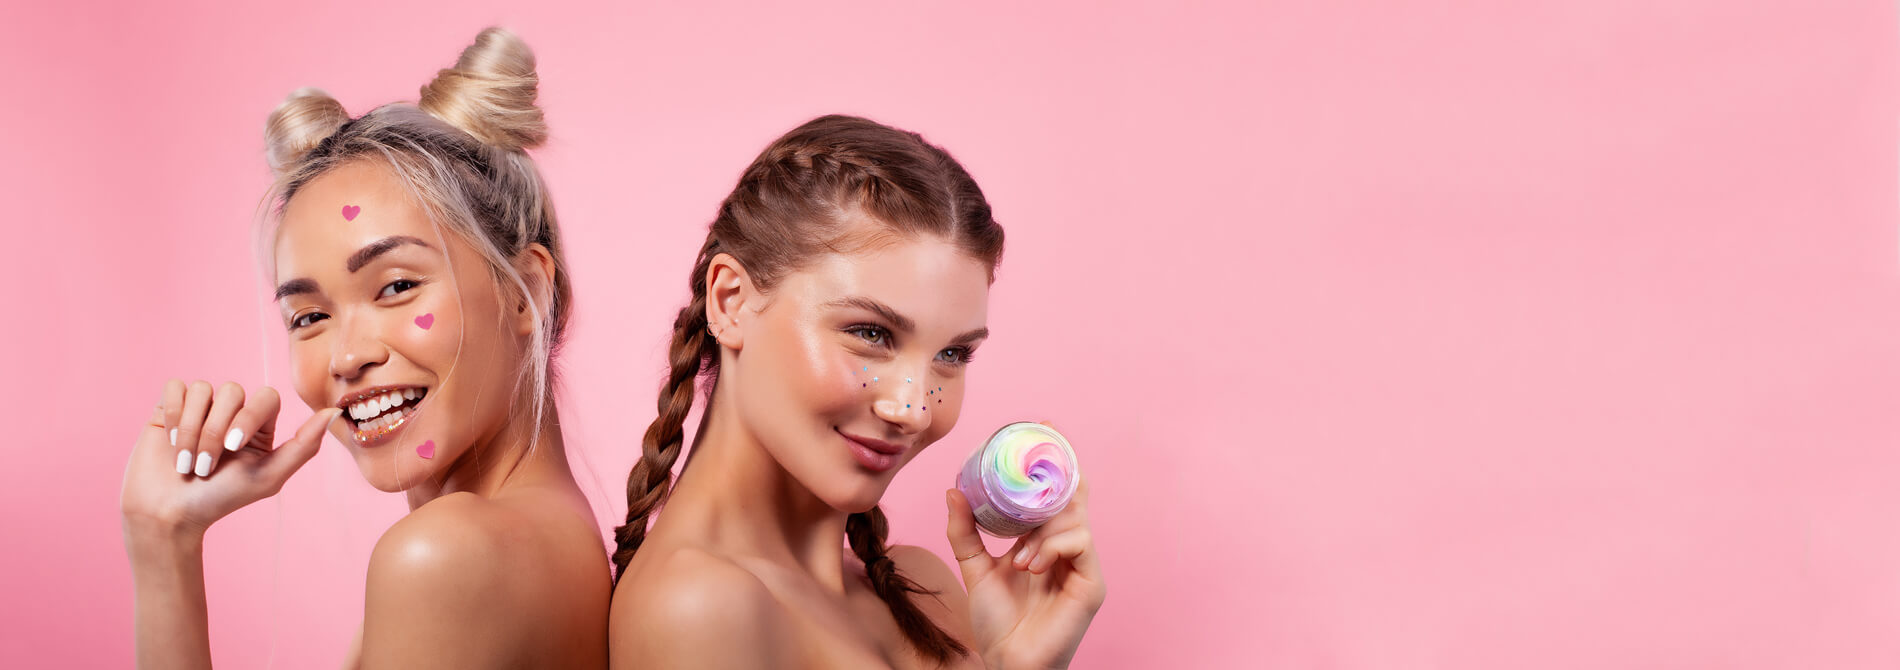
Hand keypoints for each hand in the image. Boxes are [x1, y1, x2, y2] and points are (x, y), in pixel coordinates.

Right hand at [121, 379, 339, 542]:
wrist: (169, 514)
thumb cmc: (221, 498)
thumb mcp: (268, 477)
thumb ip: (304, 445)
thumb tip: (334, 412)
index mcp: (260, 425)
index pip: (266, 396)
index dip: (248, 416)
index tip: (233, 448)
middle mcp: (232, 411)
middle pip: (231, 391)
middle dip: (215, 431)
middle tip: (205, 466)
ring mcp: (201, 407)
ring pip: (202, 390)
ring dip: (191, 428)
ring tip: (185, 460)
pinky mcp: (169, 407)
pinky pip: (176, 388)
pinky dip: (173, 415)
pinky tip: (170, 441)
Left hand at [945, 427, 1104, 669]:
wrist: (1007, 662)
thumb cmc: (997, 621)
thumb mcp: (974, 567)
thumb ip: (964, 531)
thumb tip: (953, 490)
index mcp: (1046, 540)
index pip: (1056, 492)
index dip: (1055, 460)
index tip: (1043, 428)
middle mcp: (1068, 547)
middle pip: (1073, 495)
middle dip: (1059, 469)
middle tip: (1045, 442)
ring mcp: (1083, 564)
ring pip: (1073, 518)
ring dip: (1041, 530)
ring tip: (1019, 558)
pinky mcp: (1092, 582)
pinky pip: (1079, 544)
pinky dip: (1052, 547)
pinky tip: (1031, 565)